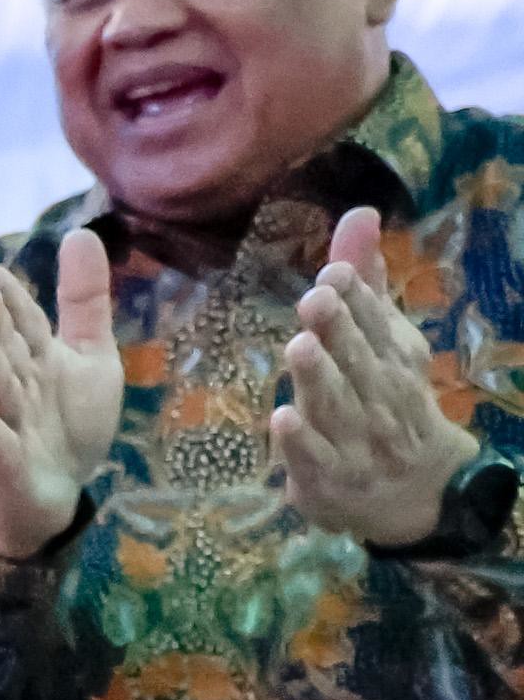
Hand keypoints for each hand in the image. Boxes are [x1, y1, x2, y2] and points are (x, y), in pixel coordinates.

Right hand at [0, 226, 122, 558]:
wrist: (56, 490)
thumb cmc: (68, 419)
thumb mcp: (90, 353)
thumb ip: (83, 299)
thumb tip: (80, 232)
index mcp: (35, 357)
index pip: (24, 322)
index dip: (12, 299)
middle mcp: (18, 385)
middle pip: (6, 351)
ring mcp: (10, 424)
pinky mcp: (8, 463)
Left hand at [275, 205, 478, 546]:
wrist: (418, 488)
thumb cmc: (387, 397)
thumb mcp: (383, 339)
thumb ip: (365, 280)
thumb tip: (360, 212)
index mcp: (392, 356)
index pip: (373, 323)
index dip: (354, 300)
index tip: (332, 273)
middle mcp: (377, 394)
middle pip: (355, 360)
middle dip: (338, 330)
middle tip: (315, 300)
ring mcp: (355, 438)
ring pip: (334, 405)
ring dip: (317, 377)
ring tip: (298, 348)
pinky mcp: (329, 477)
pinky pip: (314, 459)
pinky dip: (299, 442)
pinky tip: (281, 419)